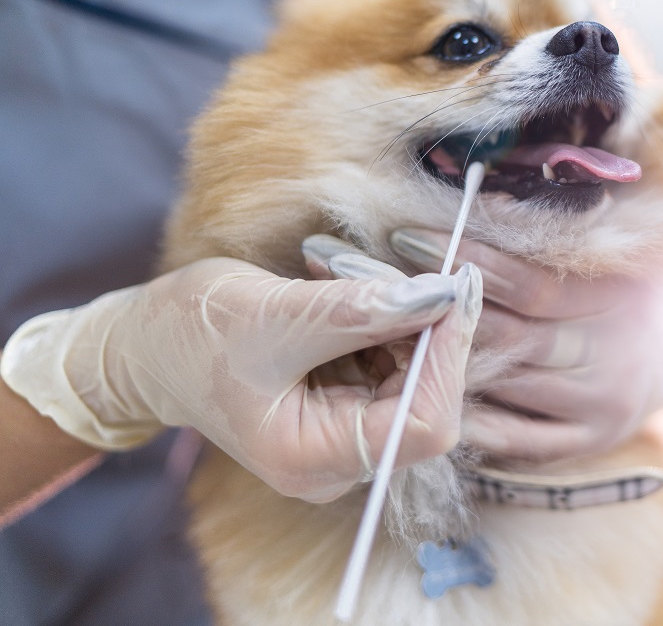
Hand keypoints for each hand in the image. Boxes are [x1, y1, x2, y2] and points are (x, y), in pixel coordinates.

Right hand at [0, 253, 481, 502]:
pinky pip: (393, 353)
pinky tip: (336, 281)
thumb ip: (360, 310)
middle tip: (375, 266)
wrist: (145, 345)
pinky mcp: (349, 400)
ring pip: (415, 366)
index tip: (453, 287)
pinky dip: (379, 311)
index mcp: (315, 460)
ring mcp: (347, 431)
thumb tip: (440, 296)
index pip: (424, 424)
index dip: (449, 356)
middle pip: (427, 394)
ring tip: (336, 269)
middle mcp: (341, 460)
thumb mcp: (275, 315)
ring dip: (394, 308)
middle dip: (417, 323)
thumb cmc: (191, 336)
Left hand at [389, 228, 662, 463]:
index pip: (531, 284)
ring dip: (443, 363)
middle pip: (511, 338)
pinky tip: (424, 393)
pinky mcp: (585, 443)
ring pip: (506, 386)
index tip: (407, 238)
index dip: (467, 262)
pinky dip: (468, 418)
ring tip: (386, 334)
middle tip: (383, 288)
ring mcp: (601, 406)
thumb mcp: (605, 247)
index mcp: (621, 296)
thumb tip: (482, 201)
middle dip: (442, 312)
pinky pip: (514, 437)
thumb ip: (555, 230)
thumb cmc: (618, 286)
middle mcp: (614, 357)